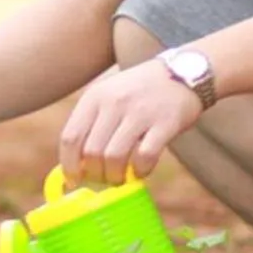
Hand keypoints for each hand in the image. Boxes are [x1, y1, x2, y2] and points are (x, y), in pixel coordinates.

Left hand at [59, 59, 204, 185]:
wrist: (183, 72)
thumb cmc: (139, 91)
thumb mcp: (108, 95)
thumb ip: (91, 124)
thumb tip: (75, 165)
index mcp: (94, 97)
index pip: (71, 137)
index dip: (69, 165)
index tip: (74, 181)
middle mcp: (114, 103)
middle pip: (91, 152)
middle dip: (95, 175)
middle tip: (102, 181)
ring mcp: (140, 112)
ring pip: (114, 157)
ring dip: (115, 176)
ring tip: (120, 179)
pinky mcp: (165, 123)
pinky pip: (145, 156)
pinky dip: (141, 171)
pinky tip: (141, 171)